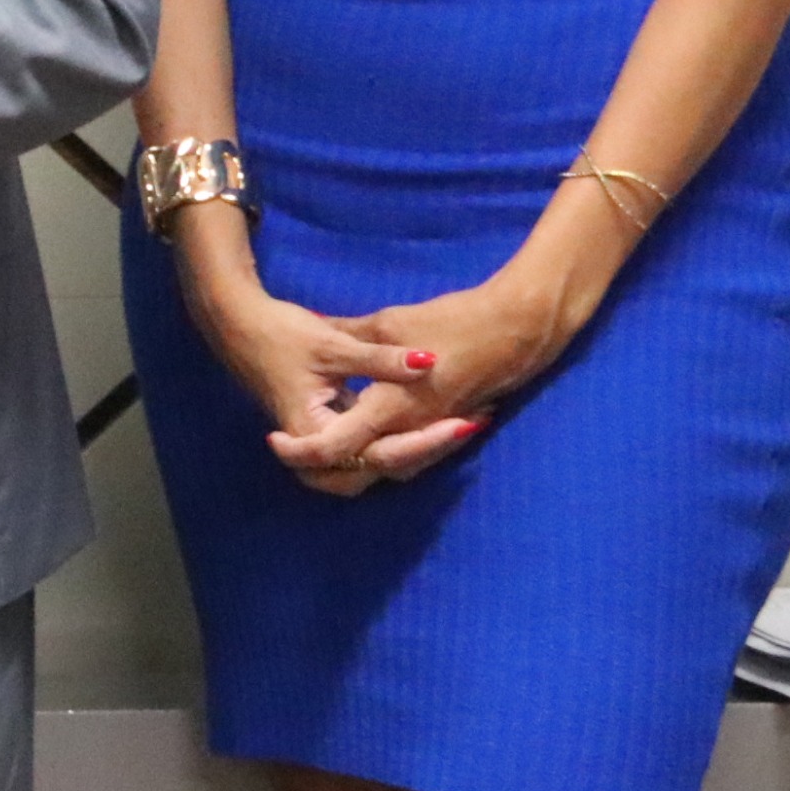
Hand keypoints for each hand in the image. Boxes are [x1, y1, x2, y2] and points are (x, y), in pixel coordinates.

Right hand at [177, 256, 457, 499]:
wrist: (238, 324)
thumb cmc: (279, 335)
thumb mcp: (332, 344)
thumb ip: (380, 359)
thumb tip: (429, 360)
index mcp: (315, 432)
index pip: (376, 454)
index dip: (422, 443)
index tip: (460, 423)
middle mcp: (319, 449)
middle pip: (378, 473)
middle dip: (423, 454)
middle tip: (466, 426)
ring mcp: (325, 441)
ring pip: (374, 464)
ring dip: (414, 450)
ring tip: (458, 423)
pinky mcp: (331, 427)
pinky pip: (369, 446)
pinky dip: (400, 438)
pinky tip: (431, 417)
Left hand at [313, 259, 600, 479]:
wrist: (515, 327)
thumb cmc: (451, 320)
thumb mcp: (389, 322)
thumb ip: (352, 336)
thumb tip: (316, 325)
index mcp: (389, 406)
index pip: (335, 448)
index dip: (302, 451)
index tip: (273, 441)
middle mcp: (410, 428)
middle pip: (361, 470)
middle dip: (327, 468)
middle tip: (293, 451)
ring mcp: (433, 430)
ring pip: (390, 465)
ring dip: (357, 462)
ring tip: (319, 447)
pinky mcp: (448, 424)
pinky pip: (411, 449)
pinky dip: (386, 448)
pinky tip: (367, 434)